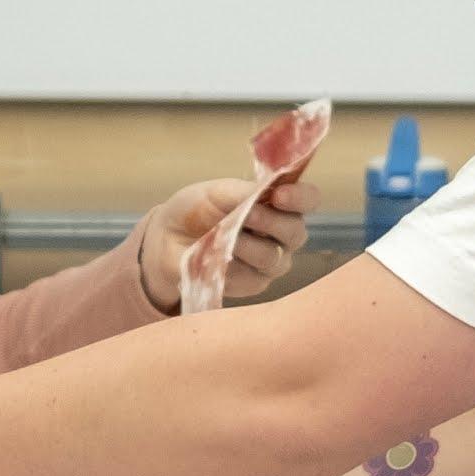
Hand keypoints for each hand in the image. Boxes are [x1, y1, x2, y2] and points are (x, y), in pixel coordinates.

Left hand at [142, 170, 317, 307]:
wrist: (167, 239)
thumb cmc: (195, 210)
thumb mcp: (216, 191)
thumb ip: (244, 191)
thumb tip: (267, 192)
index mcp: (278, 204)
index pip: (307, 199)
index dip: (300, 197)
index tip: (279, 194)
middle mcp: (282, 234)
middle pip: (296, 232)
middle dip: (272, 221)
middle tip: (248, 213)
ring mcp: (271, 262)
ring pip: (275, 257)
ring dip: (248, 244)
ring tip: (223, 235)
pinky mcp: (254, 284)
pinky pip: (254, 277)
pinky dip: (234, 264)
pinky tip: (217, 256)